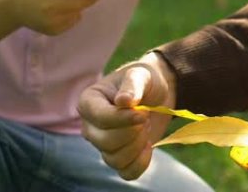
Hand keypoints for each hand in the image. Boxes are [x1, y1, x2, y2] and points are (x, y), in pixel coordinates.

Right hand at [78, 52, 176, 179]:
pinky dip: (141, 163)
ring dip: (138, 145)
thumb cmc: (144, 80)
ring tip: (146, 126)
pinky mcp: (118, 157)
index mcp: (89, 102)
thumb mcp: (141, 75)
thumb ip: (132, 85)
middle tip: (145, 117)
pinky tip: (149, 145)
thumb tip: (123, 101)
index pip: (99, 118)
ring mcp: (102, 144)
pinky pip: (126, 172)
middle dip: (132, 132)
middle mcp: (90, 126)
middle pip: (105, 142)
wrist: (158, 93)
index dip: (123, 119)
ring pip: (114, 159)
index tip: (144, 113)